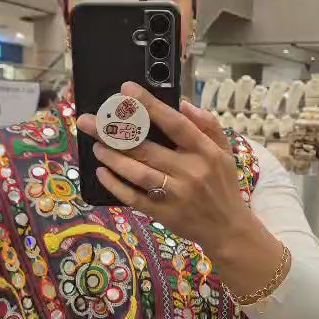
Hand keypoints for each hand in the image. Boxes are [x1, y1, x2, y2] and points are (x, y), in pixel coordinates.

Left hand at [77, 81, 252, 261]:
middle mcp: (191, 172)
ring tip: (97, 146)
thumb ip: (207, 124)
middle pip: (147, 148)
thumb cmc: (223, 185)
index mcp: (205, 151)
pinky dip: (116, 186)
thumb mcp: (224, 151)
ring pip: (138, 173)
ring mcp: (176, 194)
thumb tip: (182, 103)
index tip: (126, 90)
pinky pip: (135, 198)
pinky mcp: (164, 214)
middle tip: (90, 121)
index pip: (175, 123)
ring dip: (114, 159)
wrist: (228, 229)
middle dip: (115, 132)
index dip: (149, 106)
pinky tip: (102, 173)